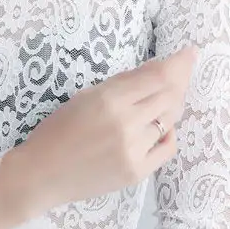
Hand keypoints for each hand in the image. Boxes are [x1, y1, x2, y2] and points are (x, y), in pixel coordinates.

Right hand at [14, 44, 198, 214]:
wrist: (41, 175)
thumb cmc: (55, 131)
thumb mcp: (83, 97)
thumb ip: (121, 84)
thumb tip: (154, 69)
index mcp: (108, 99)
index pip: (156, 78)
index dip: (176, 64)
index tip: (188, 54)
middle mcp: (126, 123)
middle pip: (169, 97)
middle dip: (180, 81)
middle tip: (185, 70)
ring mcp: (134, 150)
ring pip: (168, 121)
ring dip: (168, 108)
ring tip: (161, 101)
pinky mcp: (137, 172)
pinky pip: (167, 148)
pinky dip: (167, 134)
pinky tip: (159, 129)